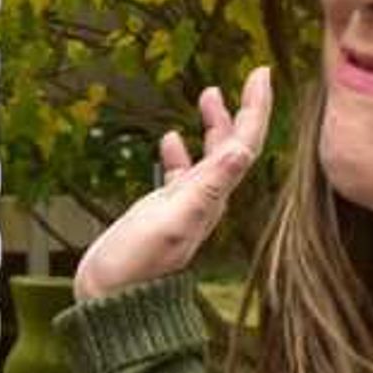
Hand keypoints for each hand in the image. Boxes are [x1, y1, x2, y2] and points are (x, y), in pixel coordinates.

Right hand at [74, 68, 273, 302]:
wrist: (111, 300)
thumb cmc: (136, 265)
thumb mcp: (173, 220)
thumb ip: (206, 187)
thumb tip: (241, 150)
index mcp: (213, 197)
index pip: (245, 144)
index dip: (256, 107)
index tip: (262, 72)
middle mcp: (206, 199)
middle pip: (234, 146)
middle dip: (243, 110)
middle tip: (250, 76)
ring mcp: (185, 206)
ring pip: (208, 157)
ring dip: (213, 125)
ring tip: (208, 94)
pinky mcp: (163, 213)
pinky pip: (179, 175)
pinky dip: (179, 153)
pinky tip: (170, 140)